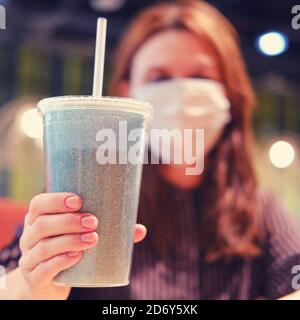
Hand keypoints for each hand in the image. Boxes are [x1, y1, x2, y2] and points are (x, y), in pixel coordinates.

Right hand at [18, 193, 146, 299]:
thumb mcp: (79, 238)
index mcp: (38, 220)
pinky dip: (60, 261)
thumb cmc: (66, 251)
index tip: (79, 201)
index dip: (56, 200)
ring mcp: (29, 259)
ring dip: (69, 240)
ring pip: (43, 246)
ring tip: (93, 239)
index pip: (39, 204)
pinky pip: (43, 269)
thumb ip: (109, 233)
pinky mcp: (34, 278)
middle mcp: (29, 237)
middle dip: (69, 220)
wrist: (44, 283)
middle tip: (93, 221)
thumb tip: (141, 230)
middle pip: (42, 224)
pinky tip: (77, 256)